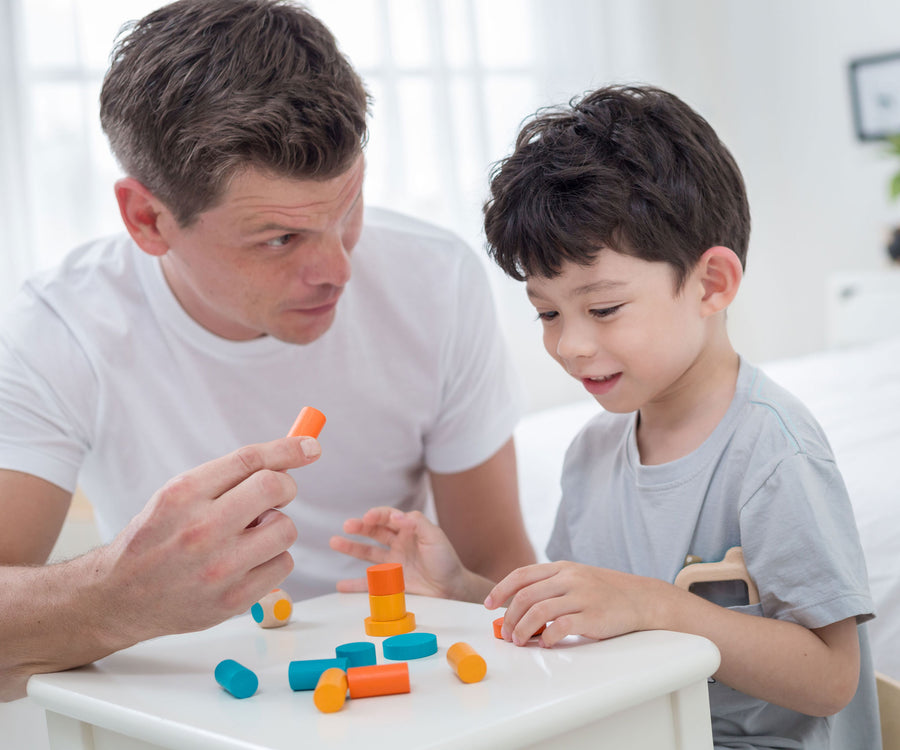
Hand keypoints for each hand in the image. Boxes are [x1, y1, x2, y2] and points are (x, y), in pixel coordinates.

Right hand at [95, 435, 321, 643]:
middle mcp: (200, 529)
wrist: (118, 596)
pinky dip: (273, 559)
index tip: (311, 445)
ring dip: (276, 528)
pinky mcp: (231, 600)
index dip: (288, 449)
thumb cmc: (157, 537)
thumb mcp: (177, 495)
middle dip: (284, 487)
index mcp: (183, 494)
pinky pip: (283, 564)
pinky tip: (248, 562)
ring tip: (249, 536)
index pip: (249, 460)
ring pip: (286, 529)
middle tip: (273, 497)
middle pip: (274, 488)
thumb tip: (292, 455)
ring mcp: (217, 568)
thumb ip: (228, 476)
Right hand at [329, 507, 486, 601]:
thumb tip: (396, 516)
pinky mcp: (390, 581)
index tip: (367, 518)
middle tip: (347, 526)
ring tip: (334, 542)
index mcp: (409, 529)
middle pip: (374, 531)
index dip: (377, 515)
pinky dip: (354, 584)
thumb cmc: (446, 560)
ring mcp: (393, 562)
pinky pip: (369, 582)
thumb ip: (417, 523)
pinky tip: (341, 585)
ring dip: (351, 547)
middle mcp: (398, 543)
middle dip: (359, 527)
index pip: (388, 516)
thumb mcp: (435, 537)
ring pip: (367, 552)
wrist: (452, 589)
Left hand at [484, 561, 666, 646]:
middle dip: (509, 617)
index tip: (489, 605)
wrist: (641, 598)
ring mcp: (581, 596)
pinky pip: (561, 627)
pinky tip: (545, 643)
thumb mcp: (576, 578)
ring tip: (519, 641)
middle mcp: (569, 578)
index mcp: (561, 567)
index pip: (521, 575)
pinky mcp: (592, 617)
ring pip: (538, 612)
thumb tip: (518, 607)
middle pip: (526, 596)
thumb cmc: (604, 592)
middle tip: (506, 633)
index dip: (500, 590)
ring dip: (522, 629)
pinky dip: (547, 637)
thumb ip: (550, 587)